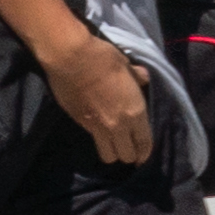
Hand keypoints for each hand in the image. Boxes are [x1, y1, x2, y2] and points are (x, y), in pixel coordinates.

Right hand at [51, 30, 156, 168]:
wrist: (70, 58)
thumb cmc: (102, 57)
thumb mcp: (125, 65)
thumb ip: (136, 77)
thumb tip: (143, 78)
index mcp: (135, 111)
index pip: (144, 143)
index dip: (144, 153)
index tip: (142, 157)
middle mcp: (118, 125)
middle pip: (127, 156)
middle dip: (129, 154)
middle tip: (126, 146)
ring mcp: (98, 127)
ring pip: (108, 156)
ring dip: (111, 152)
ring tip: (111, 144)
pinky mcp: (80, 124)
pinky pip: (93, 140)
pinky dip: (96, 139)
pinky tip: (96, 129)